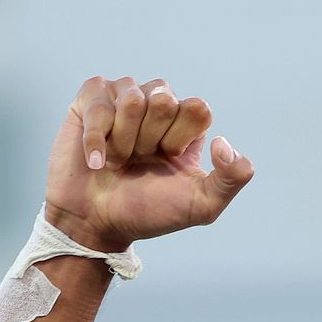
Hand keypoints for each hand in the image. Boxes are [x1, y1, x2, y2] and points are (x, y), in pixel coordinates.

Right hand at [45, 76, 255, 251]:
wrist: (97, 224)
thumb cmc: (147, 212)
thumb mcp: (202, 205)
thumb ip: (232, 179)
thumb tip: (223, 143)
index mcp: (186, 123)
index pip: (197, 108)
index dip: (180, 139)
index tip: (169, 160)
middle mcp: (156, 104)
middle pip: (164, 100)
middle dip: (150, 139)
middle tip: (140, 160)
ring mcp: (122, 97)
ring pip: (131, 100)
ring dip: (123, 141)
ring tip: (118, 160)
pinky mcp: (89, 100)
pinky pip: (99, 106)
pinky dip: (97, 142)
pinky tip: (97, 163)